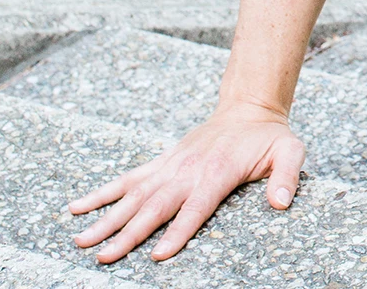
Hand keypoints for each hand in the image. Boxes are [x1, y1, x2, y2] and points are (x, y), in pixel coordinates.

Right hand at [66, 99, 305, 263]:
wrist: (248, 108)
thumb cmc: (269, 137)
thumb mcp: (290, 150)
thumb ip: (287, 175)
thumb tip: (281, 203)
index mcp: (217, 173)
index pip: (195, 208)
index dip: (177, 231)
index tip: (157, 254)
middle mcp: (188, 171)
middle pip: (155, 207)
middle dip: (128, 234)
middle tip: (103, 257)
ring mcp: (171, 166)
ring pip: (134, 196)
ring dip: (106, 218)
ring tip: (80, 240)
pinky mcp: (161, 162)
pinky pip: (128, 179)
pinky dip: (101, 193)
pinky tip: (76, 207)